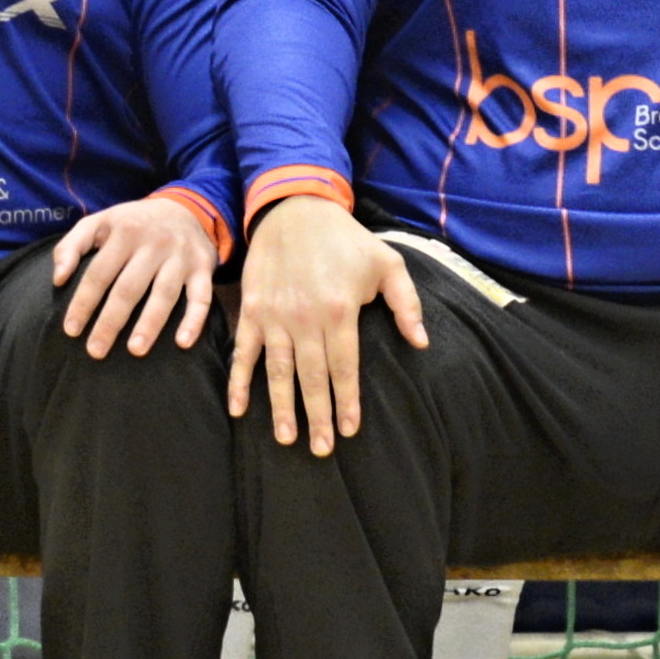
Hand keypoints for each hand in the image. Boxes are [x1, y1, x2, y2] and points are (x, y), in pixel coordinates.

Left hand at [48, 193, 217, 358]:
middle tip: (96, 351)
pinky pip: (202, 296)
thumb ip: (71, 246)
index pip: (99, 272)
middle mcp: (154, 244)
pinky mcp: (203, 268)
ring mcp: (180, 257)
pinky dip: (195, 319)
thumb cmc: (134, 223)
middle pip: (129, 288)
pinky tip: (183, 342)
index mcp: (125, 232)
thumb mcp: (100, 222)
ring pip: (164, 294)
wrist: (187, 207)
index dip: (84, 302)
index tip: (72, 330)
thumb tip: (57, 279)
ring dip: (150, 324)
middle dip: (111, 321)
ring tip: (135, 350)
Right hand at [225, 197, 422, 453]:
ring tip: (286, 439)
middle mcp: (306, 318)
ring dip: (281, 407)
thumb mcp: (387, 263)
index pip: (344, 367)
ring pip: (278, 371)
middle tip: (320, 450)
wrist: (295, 208)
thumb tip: (420, 344)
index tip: (348, 430)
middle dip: (317, 416)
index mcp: (340, 310)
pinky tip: (239, 409)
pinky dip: (239, 381)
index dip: (346, 401)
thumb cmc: (346, 239)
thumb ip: (406, 305)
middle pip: (313, 377)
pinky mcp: (252, 310)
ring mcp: (275, 316)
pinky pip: (244, 352)